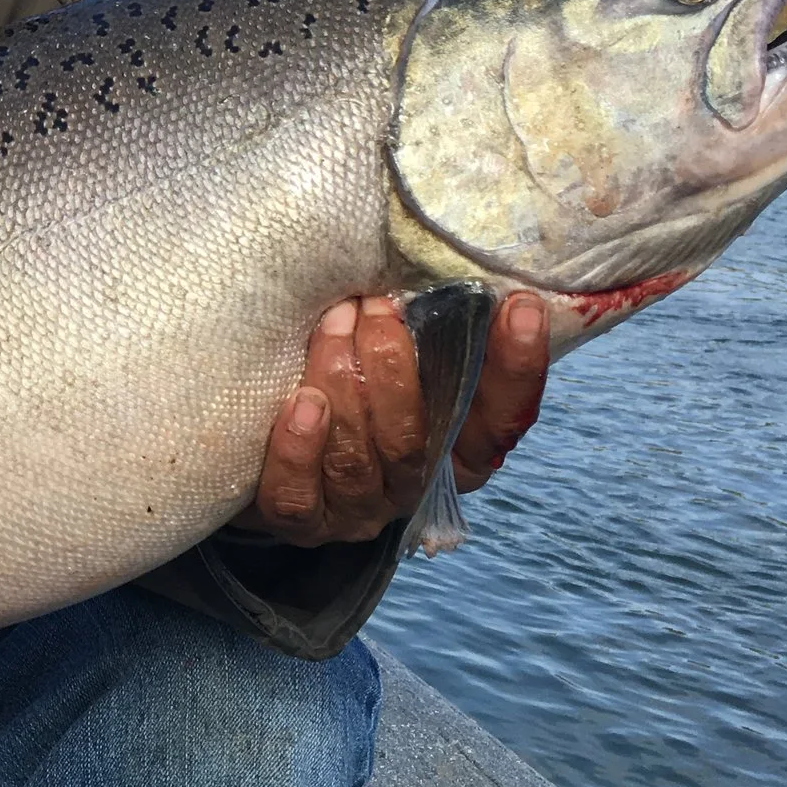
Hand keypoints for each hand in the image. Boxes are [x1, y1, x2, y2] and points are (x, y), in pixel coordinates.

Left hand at [233, 290, 548, 547]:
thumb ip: (432, 327)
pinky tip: (302, 403)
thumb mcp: (398, 353)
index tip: (520, 307)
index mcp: (457, 449)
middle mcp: (413, 486)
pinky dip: (299, 450)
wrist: (267, 452)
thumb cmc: (349, 380)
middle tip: (375, 304)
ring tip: (332, 324)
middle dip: (394, 367)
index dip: (517, 369)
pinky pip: (299, 496)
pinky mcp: (299, 519)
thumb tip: (471, 267)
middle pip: (415, 441)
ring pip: (358, 460)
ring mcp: (357, 510)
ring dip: (345, 384)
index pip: (501, 421)